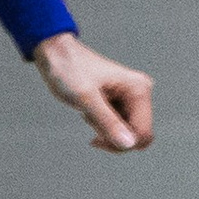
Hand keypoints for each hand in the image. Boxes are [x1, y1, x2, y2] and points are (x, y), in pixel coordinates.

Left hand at [35, 30, 154, 152]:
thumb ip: (108, 122)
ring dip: (106, 131)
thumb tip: (129, 144)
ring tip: (88, 112)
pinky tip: (89, 111)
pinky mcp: (122, 101)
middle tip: (91, 125)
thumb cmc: (69, 70)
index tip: (95, 139)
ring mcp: (132, 97)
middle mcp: (141, 93)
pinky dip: (103, 126)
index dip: (121, 144)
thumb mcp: (86, 99)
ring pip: (128, 133)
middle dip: (113, 138)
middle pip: (138, 136)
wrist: (56, 54)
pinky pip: (120, 126)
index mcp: (139, 90)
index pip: (142, 133)